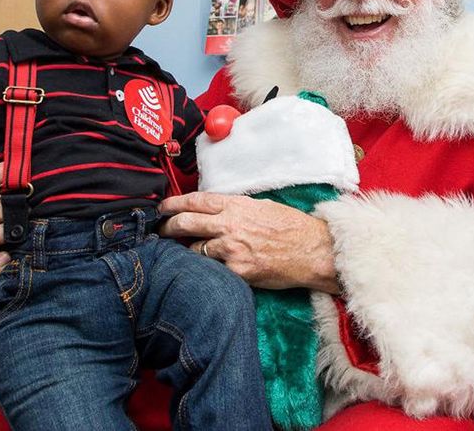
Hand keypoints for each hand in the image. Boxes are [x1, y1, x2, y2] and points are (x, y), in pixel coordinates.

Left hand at [159, 192, 339, 292]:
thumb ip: (237, 208)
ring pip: (193, 249)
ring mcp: (231, 249)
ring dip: (187, 251)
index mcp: (236, 206)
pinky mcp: (236, 271)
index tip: (162, 207)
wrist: (313, 251)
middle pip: (185, 223)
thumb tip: (216, 210)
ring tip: (184, 253)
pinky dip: (207, 269)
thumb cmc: (292, 228)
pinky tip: (206, 270)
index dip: (173, 203)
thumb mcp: (263, 207)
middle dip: (167, 227)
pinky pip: (211, 270)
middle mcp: (230, 225)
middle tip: (160, 231)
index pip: (195, 201)